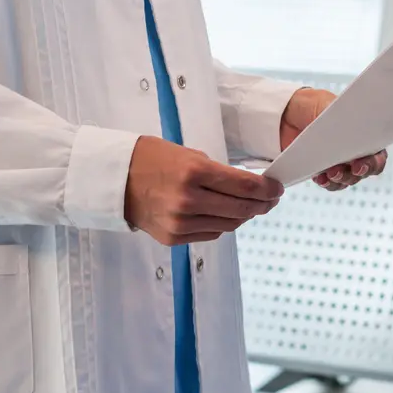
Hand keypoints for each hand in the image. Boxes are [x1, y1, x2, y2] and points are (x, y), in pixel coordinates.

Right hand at [123, 137, 281, 245]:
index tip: (277, 188)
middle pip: (241, 208)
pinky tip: (226, 215)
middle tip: (272, 200)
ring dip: (245, 216)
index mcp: (194, 172)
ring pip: (229, 224)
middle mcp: (188, 200)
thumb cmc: (153, 159)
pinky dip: (223, 224)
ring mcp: (180, 222)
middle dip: (263, 204)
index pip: (245, 186)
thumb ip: (218, 173)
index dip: (268, 189)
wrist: (115, 178)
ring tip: (252, 207)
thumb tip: (249, 188)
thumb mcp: (189, 155)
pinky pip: (210, 233)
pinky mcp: (173, 237)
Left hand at [278, 87, 387, 189]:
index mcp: (365, 135)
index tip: (360, 164)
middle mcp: (356, 151)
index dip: (373, 163)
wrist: (288, 112)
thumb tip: (354, 134)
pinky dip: (327, 183)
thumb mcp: (332, 107)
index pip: (378, 155)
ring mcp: (340, 162)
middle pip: (365, 171)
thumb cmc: (316, 105)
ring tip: (329, 174)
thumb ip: (346, 121)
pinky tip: (319, 178)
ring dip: (341, 180)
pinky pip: (331, 183)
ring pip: (348, 180)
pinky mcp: (323, 169)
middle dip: (355, 174)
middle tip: (342, 170)